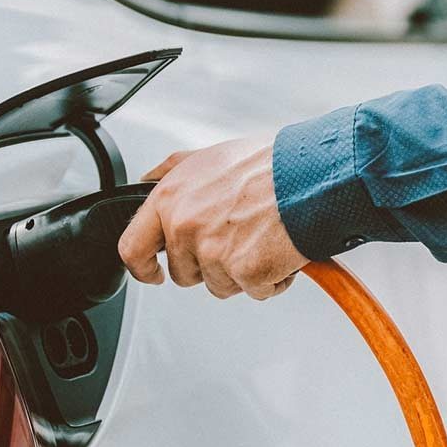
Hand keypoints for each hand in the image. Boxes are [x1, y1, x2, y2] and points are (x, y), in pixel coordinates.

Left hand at [117, 134, 306, 299]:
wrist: (313, 174)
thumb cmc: (271, 163)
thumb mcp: (211, 155)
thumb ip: (173, 172)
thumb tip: (149, 181)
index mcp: (171, 198)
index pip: (133, 248)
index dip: (143, 267)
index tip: (153, 273)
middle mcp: (185, 226)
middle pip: (185, 272)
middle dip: (210, 264)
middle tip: (240, 239)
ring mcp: (213, 252)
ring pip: (220, 285)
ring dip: (243, 272)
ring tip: (265, 239)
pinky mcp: (244, 272)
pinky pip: (254, 291)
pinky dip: (271, 279)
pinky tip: (281, 251)